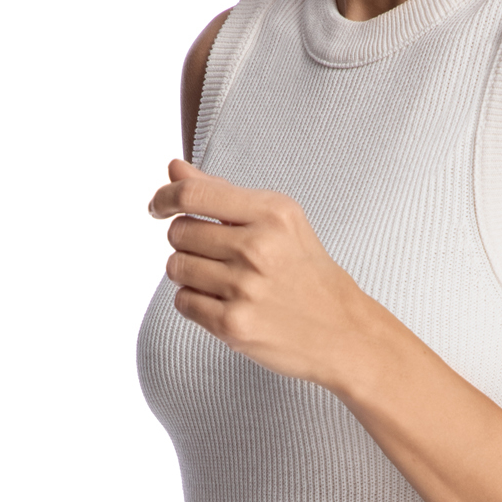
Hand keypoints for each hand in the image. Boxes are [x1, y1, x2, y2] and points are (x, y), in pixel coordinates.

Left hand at [149, 159, 381, 391]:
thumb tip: (173, 168)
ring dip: (189, 273)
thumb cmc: (307, 273)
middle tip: (215, 256)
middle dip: (187, 242)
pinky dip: (195, 302)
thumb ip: (223, 194)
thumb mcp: (279, 222)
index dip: (164, 198)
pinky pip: (184, 302)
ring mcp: (244, 288)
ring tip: (221, 281)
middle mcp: (257, 248)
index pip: (192, 194)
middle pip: (180, 232)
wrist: (343, 332)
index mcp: (271, 213)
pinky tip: (222, 304)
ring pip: (177, 267)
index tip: (158, 207)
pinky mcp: (234, 325)